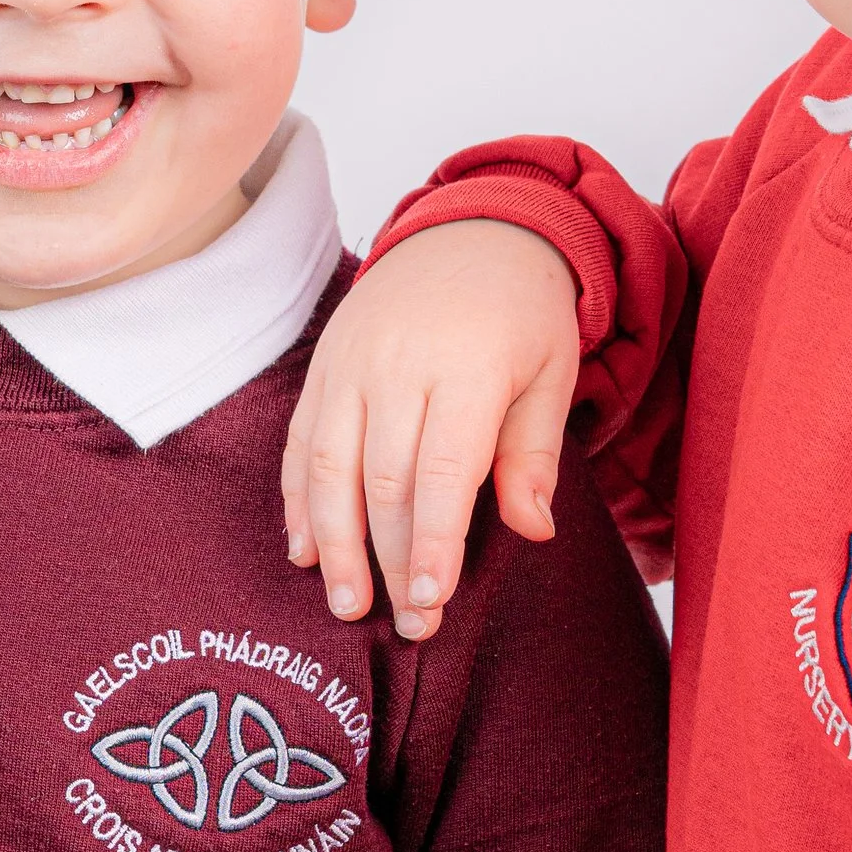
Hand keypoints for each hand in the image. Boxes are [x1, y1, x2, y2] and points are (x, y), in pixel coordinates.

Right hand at [285, 223, 580, 638]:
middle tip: (406, 624)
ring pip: (330, 467)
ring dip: (335, 543)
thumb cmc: (522, 312)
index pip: (443, 472)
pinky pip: (302, 441)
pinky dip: (299, 500)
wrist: (471, 228)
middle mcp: (399, 364)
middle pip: (384, 481)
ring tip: (346, 603)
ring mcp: (351, 363)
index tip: (432, 600)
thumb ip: (534, 454)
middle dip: (392, 560)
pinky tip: (306, 549)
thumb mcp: (552, 373)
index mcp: (467, 367)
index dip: (434, 543)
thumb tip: (530, 531)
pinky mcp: (323, 365)